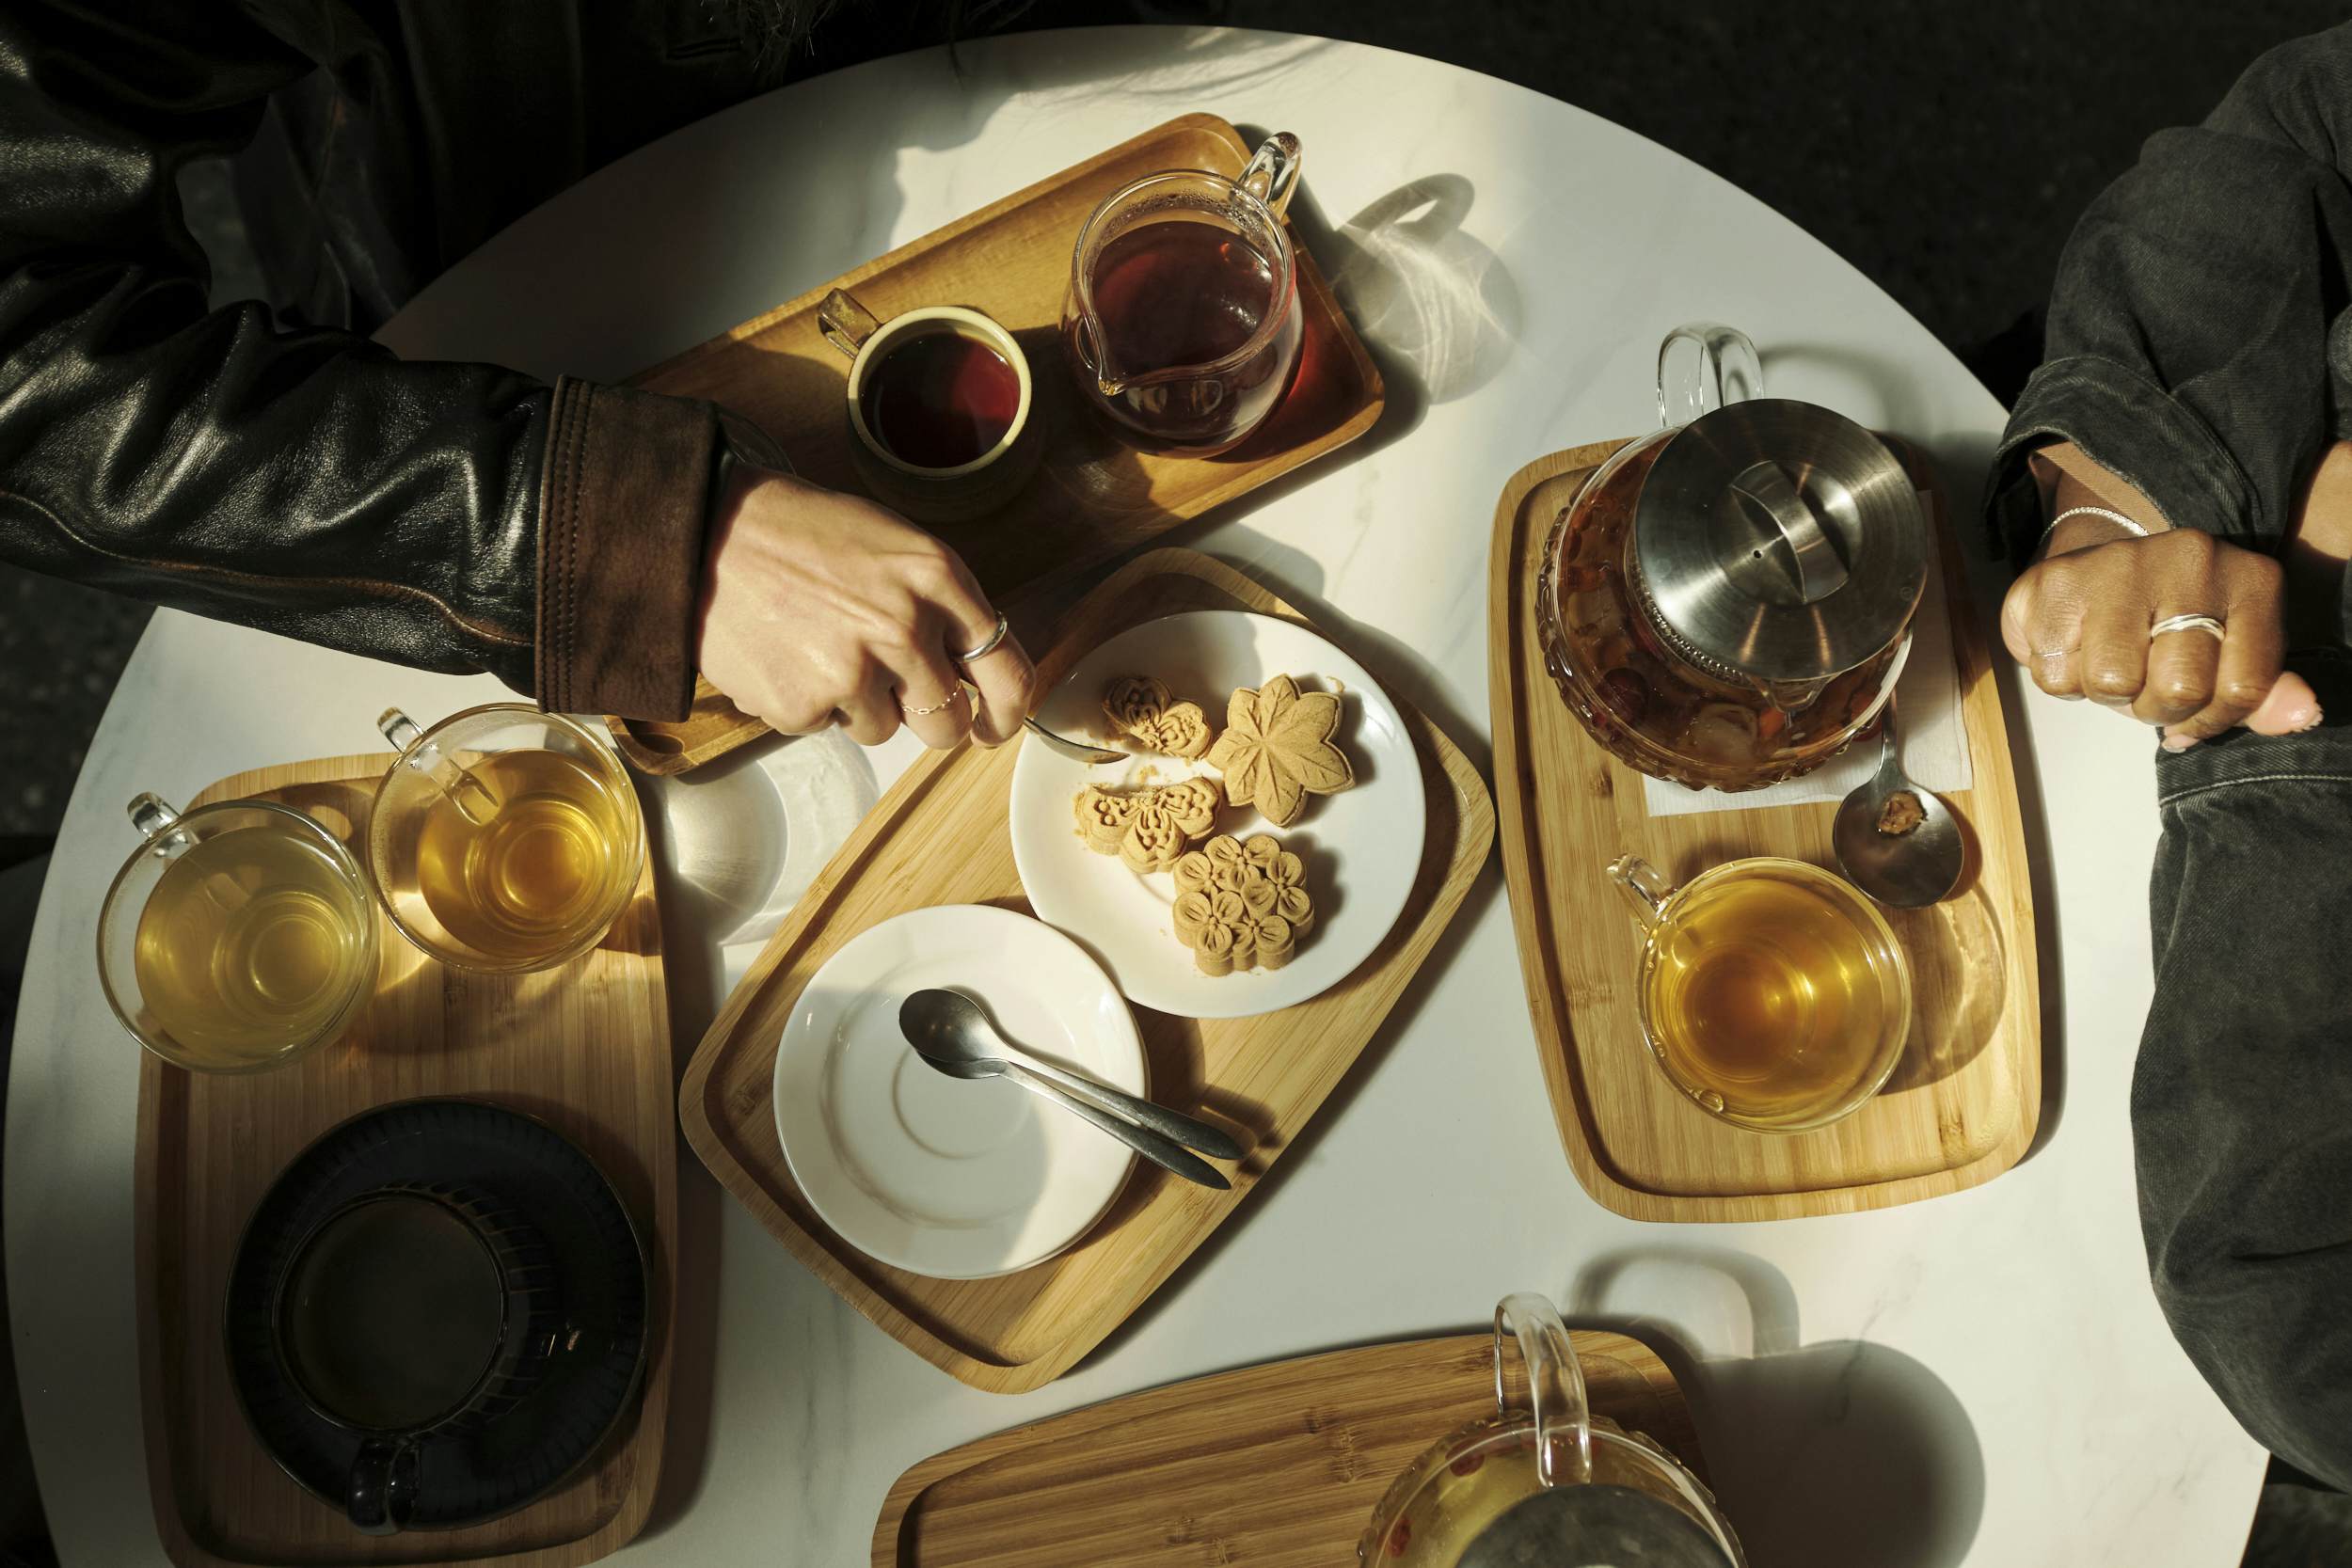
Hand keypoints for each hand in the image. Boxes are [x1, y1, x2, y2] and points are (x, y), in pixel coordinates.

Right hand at [695, 468, 1033, 747]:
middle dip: (925, 718)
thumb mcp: (891, 545)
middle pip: (949, 722)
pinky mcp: (804, 704)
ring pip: (884, 730)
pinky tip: (784, 655)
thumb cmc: (801, 534)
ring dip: (858, 705)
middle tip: (890, 691)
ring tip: (818, 648)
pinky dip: (807, 703)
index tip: (995, 726)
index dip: (1007, 712)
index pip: (1007, 669)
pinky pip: (826, 728)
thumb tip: (973, 670)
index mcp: (938, 579)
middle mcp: (905, 627)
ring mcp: (855, 670)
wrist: (707, 531)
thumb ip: (940, 604)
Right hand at [2000, 514, 2318, 747]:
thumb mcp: (2227, 657)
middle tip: (2143, 683)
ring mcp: (2120, 564)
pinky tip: (2073, 647)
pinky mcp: (2056, 581)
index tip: (2192, 714)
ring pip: (2112, 682)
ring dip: (2104, 693)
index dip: (2212, 721)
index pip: (2245, 687)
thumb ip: (2264, 693)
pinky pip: (2056, 673)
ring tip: (2106, 661)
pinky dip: (2060, 678)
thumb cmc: (2165, 626)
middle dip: (2153, 707)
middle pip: (2179, 688)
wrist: (2094, 570)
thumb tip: (2305, 717)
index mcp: (2251, 581)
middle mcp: (2192, 560)